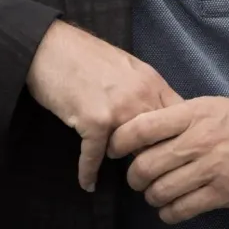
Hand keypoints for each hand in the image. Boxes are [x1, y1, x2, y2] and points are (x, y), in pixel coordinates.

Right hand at [25, 20, 181, 192]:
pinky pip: (94, 157)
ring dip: (127, 166)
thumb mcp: (126, 66)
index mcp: (152, 81)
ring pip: (133, 151)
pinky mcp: (93, 121)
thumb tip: (155, 113)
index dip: (178, 138)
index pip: (180, 117)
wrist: (49, 46)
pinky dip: (89, 172)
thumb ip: (143, 89)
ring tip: (126, 178)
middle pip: (160, 139)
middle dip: (155, 157)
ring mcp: (118, 109)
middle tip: (149, 174)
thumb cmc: (84, 54)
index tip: (170, 152)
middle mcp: (141, 96)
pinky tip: (88, 182)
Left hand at [107, 96, 228, 223]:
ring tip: (154, 193)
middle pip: (144, 165)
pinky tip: (171, 208)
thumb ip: (178, 117)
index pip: (141, 128)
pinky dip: (169, 213)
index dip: (119, 141)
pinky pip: (181, 210)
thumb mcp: (210, 105)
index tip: (115, 148)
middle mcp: (197, 141)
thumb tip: (144, 130)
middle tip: (137, 177)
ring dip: (150, 196)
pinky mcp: (221, 194)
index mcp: (192, 114)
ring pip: (159, 191)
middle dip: (133, 176)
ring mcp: (209, 169)